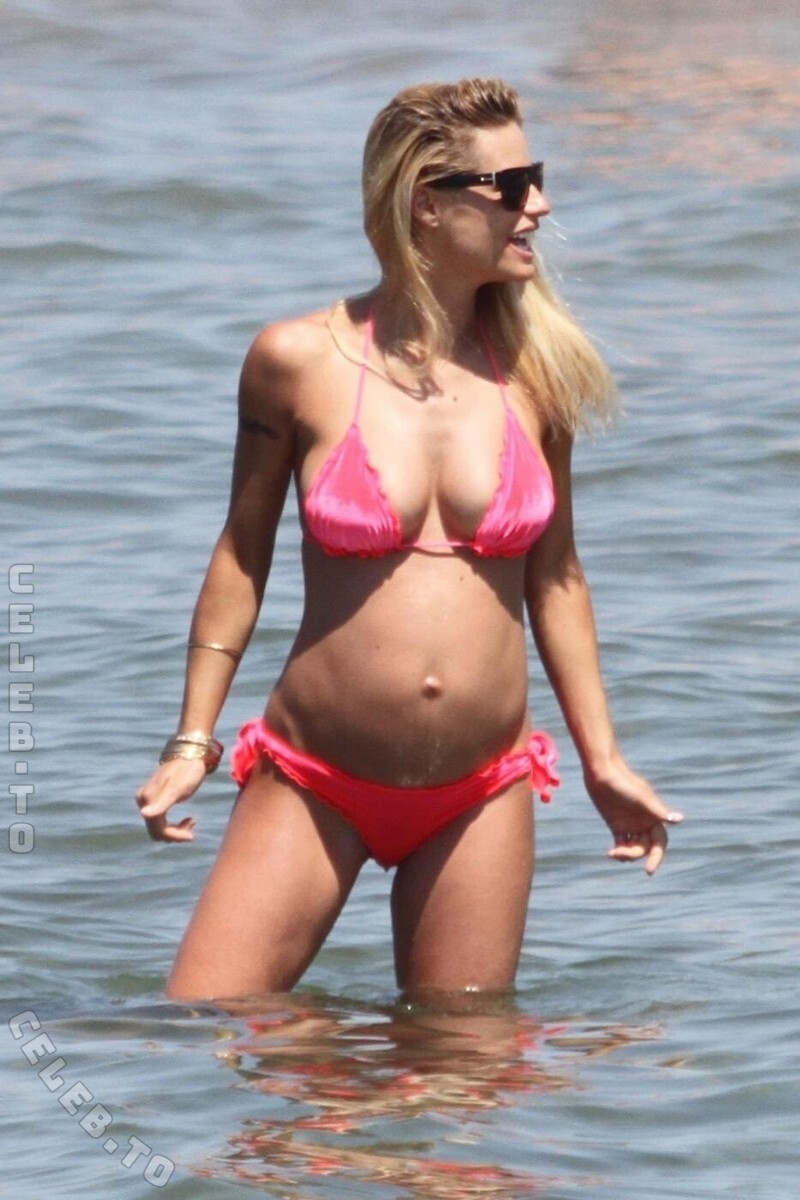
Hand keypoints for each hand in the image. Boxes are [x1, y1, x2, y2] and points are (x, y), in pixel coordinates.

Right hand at [135, 758, 206, 842]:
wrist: (190, 753)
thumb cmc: (187, 770)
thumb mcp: (178, 788)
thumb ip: (162, 802)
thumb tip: (144, 814)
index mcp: (148, 799)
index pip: (158, 830)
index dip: (175, 836)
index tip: (192, 836)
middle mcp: (143, 800)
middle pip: (156, 831)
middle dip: (175, 834)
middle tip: (193, 824)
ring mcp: (147, 799)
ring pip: (158, 828)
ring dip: (175, 830)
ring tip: (192, 821)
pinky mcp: (154, 799)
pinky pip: (160, 821)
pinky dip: (174, 825)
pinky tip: (188, 819)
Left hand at [584, 754, 683, 874]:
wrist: (602, 773)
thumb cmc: (624, 783)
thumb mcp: (642, 799)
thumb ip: (659, 812)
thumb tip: (680, 820)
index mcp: (654, 817)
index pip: (660, 843)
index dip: (657, 857)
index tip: (648, 871)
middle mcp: (644, 823)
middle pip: (645, 848)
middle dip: (635, 854)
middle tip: (620, 853)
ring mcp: (631, 825)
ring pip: (633, 848)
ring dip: (626, 855)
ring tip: (614, 854)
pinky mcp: (617, 825)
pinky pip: (621, 844)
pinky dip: (617, 851)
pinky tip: (611, 854)